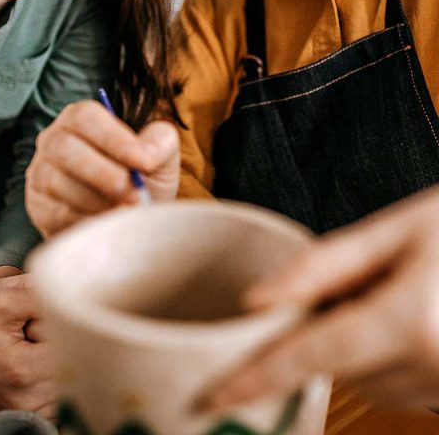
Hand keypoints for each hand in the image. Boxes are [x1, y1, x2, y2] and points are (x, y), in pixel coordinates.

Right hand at [26, 100, 179, 236]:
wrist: (128, 221)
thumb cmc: (143, 181)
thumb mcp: (160, 157)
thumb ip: (160, 141)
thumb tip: (146, 154)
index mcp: (80, 118)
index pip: (86, 118)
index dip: (115, 139)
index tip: (144, 162)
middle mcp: (53, 139)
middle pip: (65, 148)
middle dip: (105, 175)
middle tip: (136, 196)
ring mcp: (40, 173)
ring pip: (57, 182)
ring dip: (97, 201)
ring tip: (125, 212)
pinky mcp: (38, 206)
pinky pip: (54, 213)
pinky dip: (85, 220)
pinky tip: (106, 224)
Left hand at [198, 186, 438, 412]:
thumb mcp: (394, 231)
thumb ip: (323, 266)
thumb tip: (254, 301)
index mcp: (410, 322)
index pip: (313, 355)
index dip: (258, 378)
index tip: (212, 398)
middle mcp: (430, 368)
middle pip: (335, 366)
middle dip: (318, 333)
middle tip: (338, 285)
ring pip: (363, 378)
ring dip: (351, 343)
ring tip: (384, 290)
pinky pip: (394, 382)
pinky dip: (379, 353)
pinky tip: (400, 311)